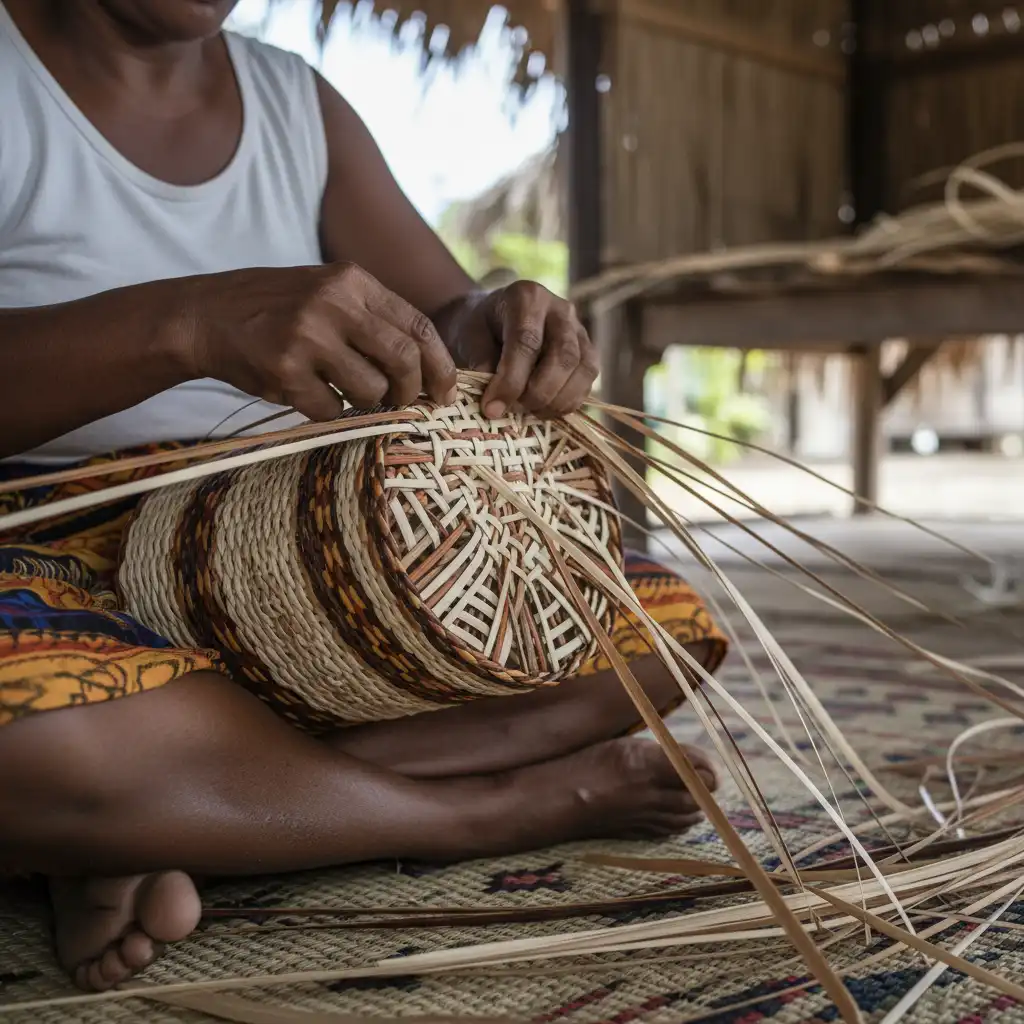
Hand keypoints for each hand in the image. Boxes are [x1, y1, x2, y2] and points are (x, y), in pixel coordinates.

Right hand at [183, 262, 457, 420]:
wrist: (205, 315)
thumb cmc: (278, 312)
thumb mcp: (329, 295)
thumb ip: (375, 321)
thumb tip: (430, 371)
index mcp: (353, 281)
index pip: (420, 326)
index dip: (441, 366)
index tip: (445, 393)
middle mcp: (335, 302)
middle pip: (405, 360)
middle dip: (411, 392)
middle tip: (402, 405)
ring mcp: (308, 334)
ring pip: (372, 391)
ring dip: (367, 405)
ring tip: (346, 395)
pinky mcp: (285, 368)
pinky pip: (331, 409)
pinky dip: (328, 414)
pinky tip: (311, 397)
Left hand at [446, 281, 598, 417]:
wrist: (496, 318)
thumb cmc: (481, 327)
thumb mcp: (469, 336)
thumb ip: (480, 361)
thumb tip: (496, 398)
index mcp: (528, 297)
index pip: (527, 341)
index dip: (511, 380)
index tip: (492, 408)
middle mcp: (561, 310)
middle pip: (562, 357)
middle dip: (538, 393)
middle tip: (513, 412)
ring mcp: (580, 330)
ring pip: (583, 370)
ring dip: (556, 401)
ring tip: (528, 413)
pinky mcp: (588, 352)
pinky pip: (588, 382)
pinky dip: (567, 403)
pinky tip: (542, 410)